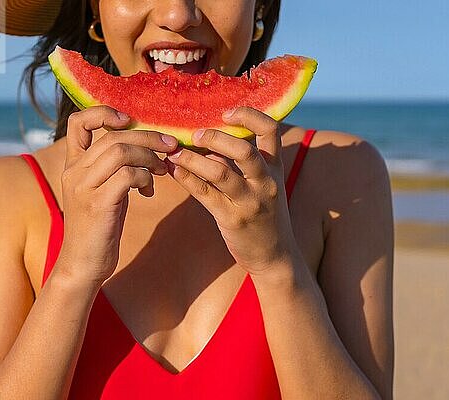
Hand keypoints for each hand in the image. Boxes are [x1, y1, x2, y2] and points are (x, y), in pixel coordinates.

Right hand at [58, 106, 177, 283]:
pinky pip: (127, 176)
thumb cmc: (98, 228)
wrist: (83, 265)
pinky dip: (145, 178)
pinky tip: (148, 192)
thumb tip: (146, 149)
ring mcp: (83, 187)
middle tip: (170, 146)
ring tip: (162, 170)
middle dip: (148, 137)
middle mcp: (74, 172)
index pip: (77, 123)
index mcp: (73, 165)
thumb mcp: (103, 192)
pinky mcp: (97, 204)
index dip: (104, 113)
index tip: (129, 122)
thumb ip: (115, 170)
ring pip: (120, 151)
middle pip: (113, 136)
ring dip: (149, 157)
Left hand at [164, 107, 296, 273]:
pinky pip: (205, 194)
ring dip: (193, 159)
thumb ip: (239, 163)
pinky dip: (187, 179)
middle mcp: (266, 182)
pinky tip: (174, 171)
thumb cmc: (263, 215)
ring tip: (175, 154)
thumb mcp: (262, 185)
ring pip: (220, 172)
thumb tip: (207, 140)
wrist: (274, 256)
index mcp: (275, 168)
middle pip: (243, 150)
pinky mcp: (233, 219)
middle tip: (195, 135)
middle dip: (215, 138)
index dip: (248, 115)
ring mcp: (250, 202)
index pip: (270, 130)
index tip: (225, 113)